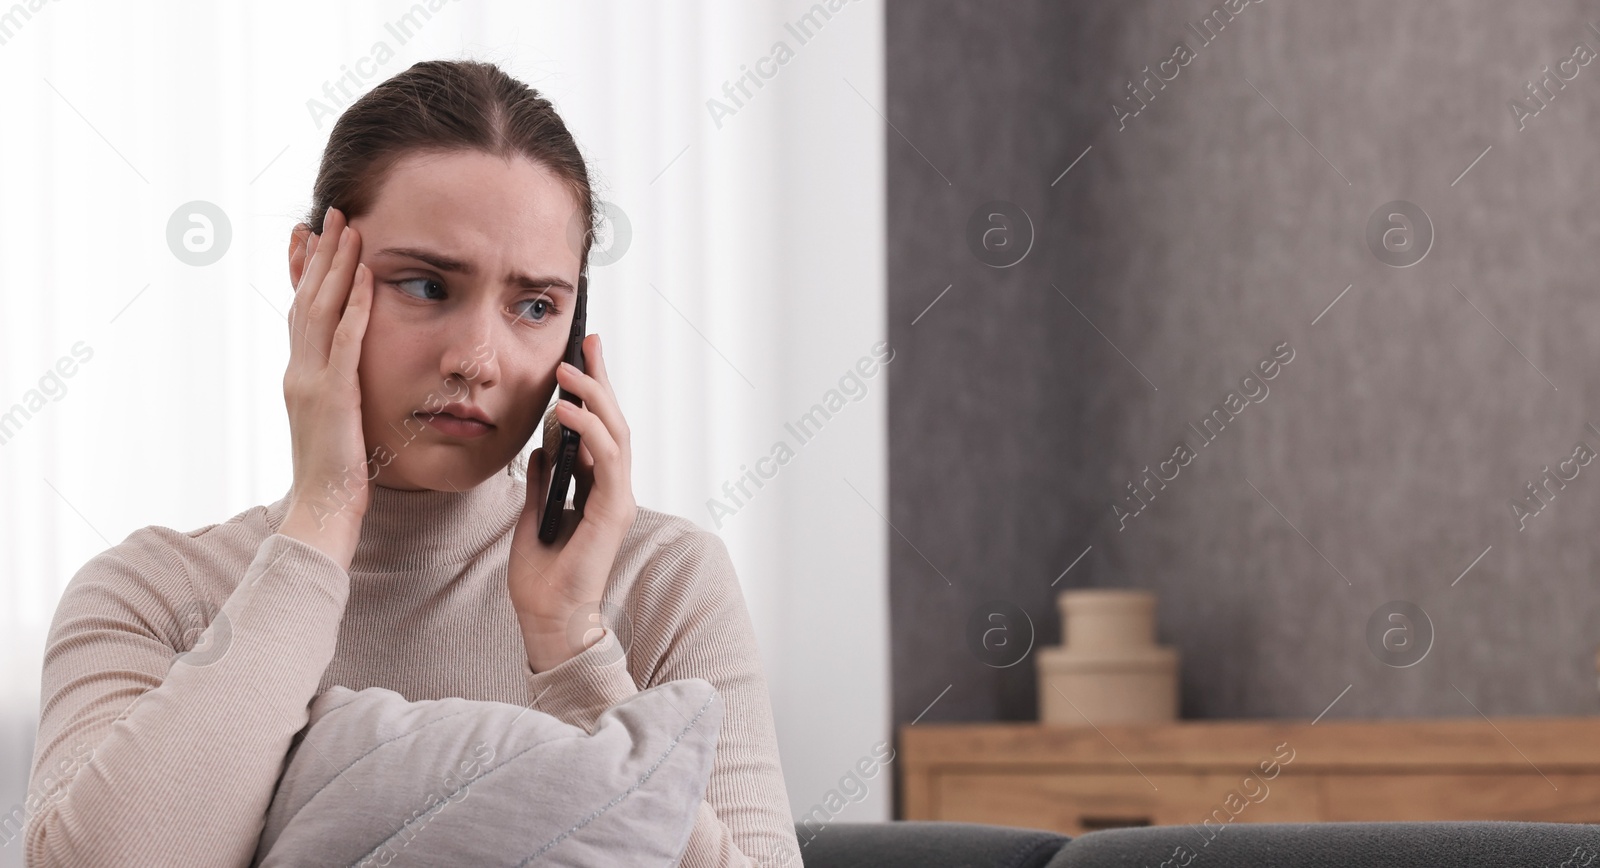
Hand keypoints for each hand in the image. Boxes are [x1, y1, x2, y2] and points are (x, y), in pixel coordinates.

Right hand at [278, 207, 373, 569]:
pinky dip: (355, 306)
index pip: (300, 312)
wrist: (320, 510)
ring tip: (347, 227)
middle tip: (327, 214)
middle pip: (306, 299)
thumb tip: (346, 378)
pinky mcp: (334, 396)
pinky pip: (347, 341)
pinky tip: (366, 277)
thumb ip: (338, 394)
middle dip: (318, 254)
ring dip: (335, 266)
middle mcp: (299, 371)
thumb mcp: (335, 424)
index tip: (306, 236)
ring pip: (321, 310)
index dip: (303, 272)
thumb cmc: (336, 476)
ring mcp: (312, 381)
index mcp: (300, 377)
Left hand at [509, 334, 637, 671]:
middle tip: (588, 341)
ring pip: (616, 433)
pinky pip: (607, 460)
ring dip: (592, 396)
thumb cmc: (542, 577)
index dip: (593, 390)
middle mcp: (615, 490)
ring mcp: (618, 499)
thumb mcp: (534, 515)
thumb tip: (540, 449)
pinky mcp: (613, 511)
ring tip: (569, 369)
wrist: (548, 618)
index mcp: (598, 490)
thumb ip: (544, 482)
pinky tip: (565, 411)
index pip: (600, 429)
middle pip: (614, 421)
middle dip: (601, 378)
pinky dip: (588, 431)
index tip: (583, 353)